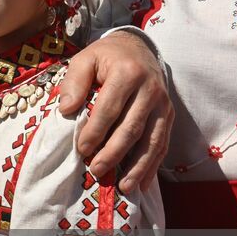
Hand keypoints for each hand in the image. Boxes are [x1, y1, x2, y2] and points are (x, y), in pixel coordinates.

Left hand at [59, 30, 173, 191]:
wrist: (138, 48)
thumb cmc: (106, 57)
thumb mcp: (85, 59)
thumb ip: (74, 82)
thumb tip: (67, 110)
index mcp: (128, 73)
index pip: (110, 107)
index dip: (96, 131)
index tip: (81, 150)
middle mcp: (151, 89)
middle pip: (132, 127)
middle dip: (114, 153)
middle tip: (96, 171)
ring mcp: (164, 104)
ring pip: (152, 140)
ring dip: (138, 167)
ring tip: (124, 187)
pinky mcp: (169, 115)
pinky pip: (162, 144)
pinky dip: (152, 165)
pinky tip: (142, 183)